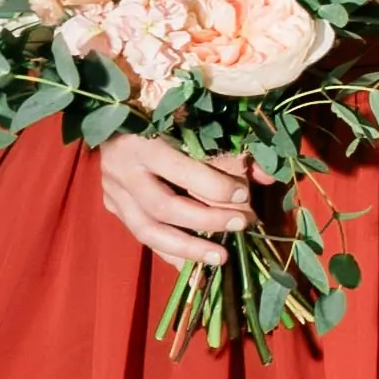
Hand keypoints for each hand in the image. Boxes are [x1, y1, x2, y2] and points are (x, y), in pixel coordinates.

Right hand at [88, 129, 258, 273]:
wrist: (111, 111)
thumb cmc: (161, 114)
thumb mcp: (192, 121)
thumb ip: (230, 148)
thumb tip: (267, 177)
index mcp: (142, 141)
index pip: (180, 171)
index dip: (214, 187)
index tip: (244, 195)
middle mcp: (122, 169)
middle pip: (164, 206)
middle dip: (207, 220)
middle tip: (241, 225)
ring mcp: (113, 191)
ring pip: (148, 230)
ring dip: (188, 248)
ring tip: (221, 258)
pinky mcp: (112, 205)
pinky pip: (142, 236)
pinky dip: (170, 253)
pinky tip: (194, 267)